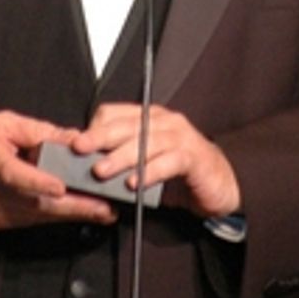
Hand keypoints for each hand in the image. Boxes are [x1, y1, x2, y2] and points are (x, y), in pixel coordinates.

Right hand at [0, 110, 117, 230]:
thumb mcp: (5, 123)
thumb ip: (40, 131)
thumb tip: (74, 139)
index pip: (13, 174)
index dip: (38, 182)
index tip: (61, 187)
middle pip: (33, 203)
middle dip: (73, 206)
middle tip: (103, 207)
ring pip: (35, 216)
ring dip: (69, 215)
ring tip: (100, 211)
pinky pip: (27, 222)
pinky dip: (51, 217)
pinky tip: (73, 213)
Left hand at [73, 103, 240, 217]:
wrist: (221, 184)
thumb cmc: (180, 174)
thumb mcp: (145, 163)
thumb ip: (121, 160)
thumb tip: (88, 166)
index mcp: (148, 118)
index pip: (114, 113)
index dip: (94, 127)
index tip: (77, 144)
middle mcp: (164, 121)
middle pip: (126, 125)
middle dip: (100, 137)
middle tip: (80, 149)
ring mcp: (181, 137)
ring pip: (145, 142)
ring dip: (121, 157)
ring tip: (102, 171)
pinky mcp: (193, 156)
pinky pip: (169, 161)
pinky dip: (150, 172)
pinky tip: (135, 183)